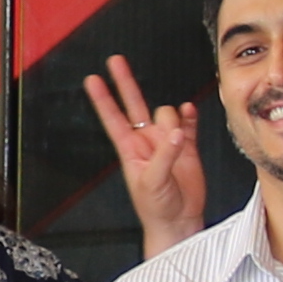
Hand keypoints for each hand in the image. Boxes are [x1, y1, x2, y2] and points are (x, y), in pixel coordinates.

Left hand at [82, 56, 205, 252]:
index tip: (92, 80)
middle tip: (116, 60)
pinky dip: (189, 116)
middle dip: (126, 82)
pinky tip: (189, 113)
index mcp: (130, 149)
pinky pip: (188, 123)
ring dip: (173, 120)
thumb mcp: (152, 182)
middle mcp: (146, 141)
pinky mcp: (188, 147)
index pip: (113, 118)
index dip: (103, 99)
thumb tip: (177, 132)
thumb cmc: (156, 208)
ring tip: (178, 144)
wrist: (178, 222)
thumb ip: (164, 155)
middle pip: (134, 104)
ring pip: (167, 114)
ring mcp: (167, 142)